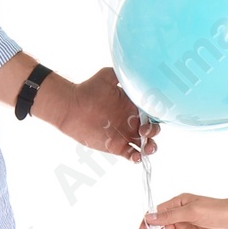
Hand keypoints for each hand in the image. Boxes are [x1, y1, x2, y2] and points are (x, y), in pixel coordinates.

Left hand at [39, 65, 155, 160]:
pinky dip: (137, 158)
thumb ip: (122, 75)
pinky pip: (131, 154)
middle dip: (153, 132)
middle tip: (143, 131)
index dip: (156, 115)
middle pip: (152, 129)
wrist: (71, 106)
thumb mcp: (107, 76)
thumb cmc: (88, 89)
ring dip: (150, 147)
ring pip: (145, 144)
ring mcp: (125, 134)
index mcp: (134, 105)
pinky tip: (136, 157)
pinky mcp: (116, 146)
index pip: (152, 112)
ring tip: (146, 148)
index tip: (151, 117)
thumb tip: (137, 70)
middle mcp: (132, 120)